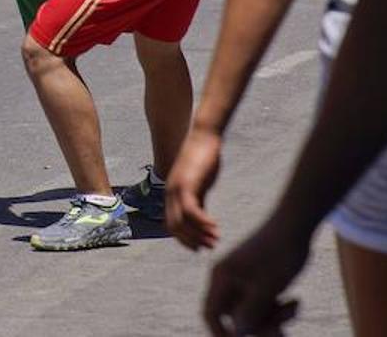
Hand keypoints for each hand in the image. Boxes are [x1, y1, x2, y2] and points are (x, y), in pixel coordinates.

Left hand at [167, 126, 222, 249]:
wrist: (204, 138)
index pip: (171, 225)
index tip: (199, 248)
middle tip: (210, 247)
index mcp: (172, 194)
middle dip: (192, 241)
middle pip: (175, 227)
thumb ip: (198, 201)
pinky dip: (203, 222)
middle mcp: (171, 193)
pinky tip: (215, 227)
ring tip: (215, 240)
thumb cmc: (203, 160)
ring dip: (199, 234)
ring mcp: (177, 189)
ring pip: (182, 221)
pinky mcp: (188, 184)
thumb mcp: (200, 185)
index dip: (184, 239)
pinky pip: (192, 211)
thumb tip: (201, 219)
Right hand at [204, 221, 307, 335]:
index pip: (211, 313)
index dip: (221, 334)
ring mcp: (243, 280)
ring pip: (253, 312)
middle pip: (237, 317)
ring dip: (274, 317)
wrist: (295, 225)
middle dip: (261, 326)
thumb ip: (251, 312)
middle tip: (284, 331)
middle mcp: (228, 279)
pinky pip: (263, 304)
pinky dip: (279, 308)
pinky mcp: (257, 280)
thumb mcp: (268, 287)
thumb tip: (239, 331)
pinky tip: (295, 300)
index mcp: (222, 277)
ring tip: (295, 306)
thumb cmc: (280, 252)